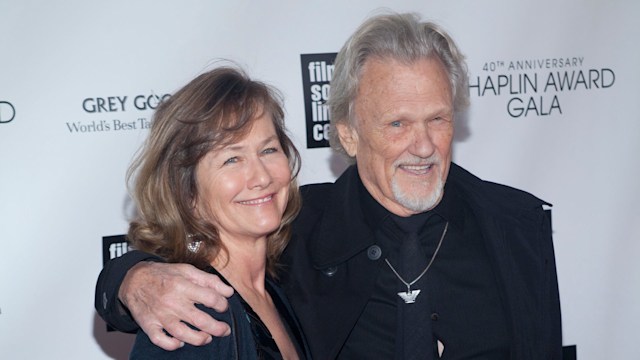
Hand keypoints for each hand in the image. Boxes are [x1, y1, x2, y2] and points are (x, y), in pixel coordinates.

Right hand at [119, 261, 233, 349]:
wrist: (134, 280)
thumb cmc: (164, 275)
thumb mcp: (187, 270)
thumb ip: (209, 280)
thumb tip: (228, 292)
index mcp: (183, 286)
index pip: (210, 298)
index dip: (222, 304)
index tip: (223, 307)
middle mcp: (172, 302)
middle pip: (200, 320)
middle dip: (217, 328)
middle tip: (225, 330)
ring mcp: (160, 316)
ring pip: (182, 334)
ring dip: (199, 339)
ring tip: (208, 338)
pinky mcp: (149, 325)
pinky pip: (161, 341)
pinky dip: (172, 344)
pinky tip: (181, 342)